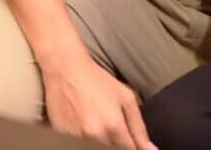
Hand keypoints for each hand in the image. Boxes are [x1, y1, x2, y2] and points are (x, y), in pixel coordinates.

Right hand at [39, 52, 157, 149]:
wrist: (64, 68)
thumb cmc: (96, 79)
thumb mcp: (125, 97)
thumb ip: (138, 126)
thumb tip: (149, 149)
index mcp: (113, 126)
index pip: (129, 149)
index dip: (131, 143)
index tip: (127, 134)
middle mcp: (94, 135)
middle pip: (111, 147)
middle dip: (113, 136)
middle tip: (107, 115)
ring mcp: (76, 136)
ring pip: (94, 143)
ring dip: (97, 133)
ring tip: (91, 112)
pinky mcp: (61, 134)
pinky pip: (76, 139)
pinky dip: (80, 131)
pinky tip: (79, 114)